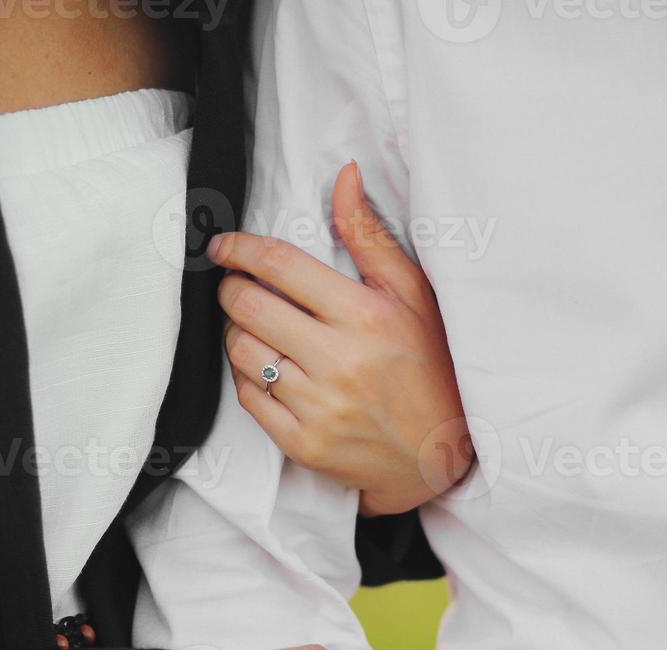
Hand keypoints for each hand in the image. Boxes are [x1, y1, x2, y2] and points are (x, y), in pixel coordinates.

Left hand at [210, 162, 472, 515]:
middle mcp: (339, 362)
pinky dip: (247, 377)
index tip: (225, 246)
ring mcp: (318, 407)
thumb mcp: (413, 294)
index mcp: (365, 316)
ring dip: (237, 332)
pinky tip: (267, 369)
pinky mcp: (303, 444)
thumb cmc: (430, 365)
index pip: (279, 266)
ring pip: (241, 352)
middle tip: (237, 285)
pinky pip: (248, 399)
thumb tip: (343, 177)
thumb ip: (370, 235)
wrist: (441, 455)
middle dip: (230, 288)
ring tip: (256, 328)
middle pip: (248, 307)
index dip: (240, 249)